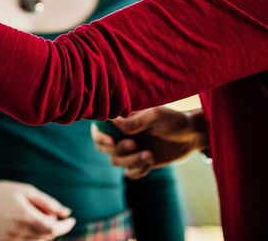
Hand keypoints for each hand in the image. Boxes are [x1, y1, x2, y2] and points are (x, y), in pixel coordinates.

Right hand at [0, 178, 74, 240]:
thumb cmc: (4, 191)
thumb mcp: (26, 190)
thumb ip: (47, 202)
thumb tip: (65, 212)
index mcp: (25, 216)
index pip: (53, 228)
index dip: (65, 226)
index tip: (71, 219)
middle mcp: (19, 231)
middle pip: (47, 237)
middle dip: (55, 227)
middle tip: (53, 214)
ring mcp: (12, 240)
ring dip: (46, 234)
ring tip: (40, 218)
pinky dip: (35, 238)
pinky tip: (31, 225)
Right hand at [91, 107, 207, 178]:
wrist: (191, 136)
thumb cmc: (173, 120)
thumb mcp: (155, 116)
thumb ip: (135, 120)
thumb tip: (113, 122)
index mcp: (122, 118)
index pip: (99, 127)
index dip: (99, 135)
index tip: (110, 140)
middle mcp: (122, 133)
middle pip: (103, 147)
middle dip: (117, 149)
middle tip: (134, 145)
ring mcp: (130, 148)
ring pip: (116, 161)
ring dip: (130, 161)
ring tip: (149, 156)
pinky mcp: (140, 162)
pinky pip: (129, 173)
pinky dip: (137, 171)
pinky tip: (151, 162)